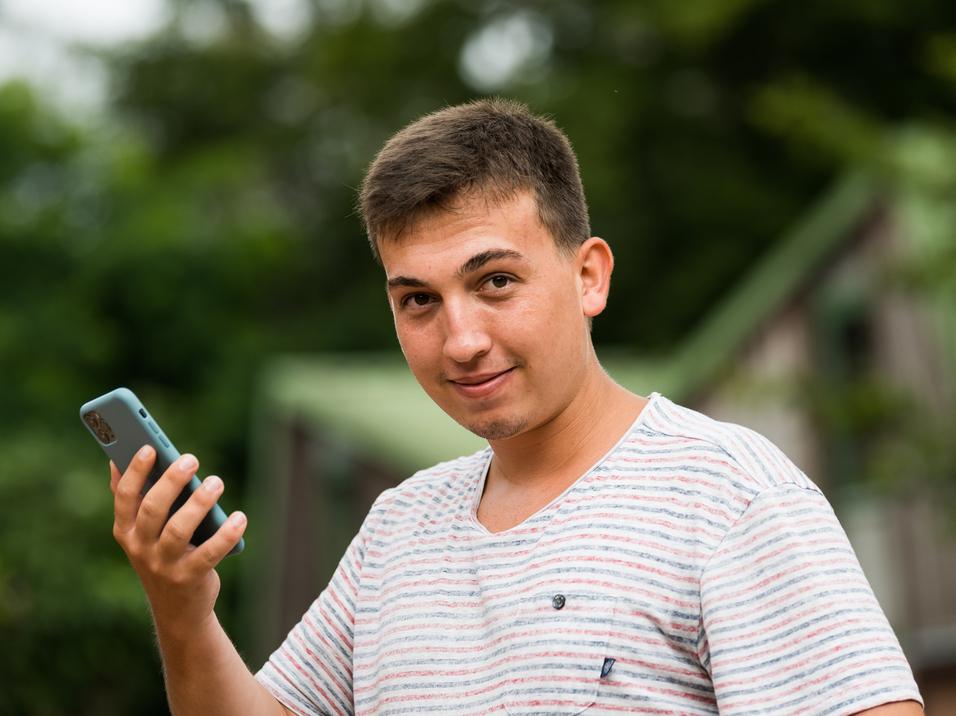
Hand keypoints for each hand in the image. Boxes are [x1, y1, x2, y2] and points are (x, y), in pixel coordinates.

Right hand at [110, 445, 246, 637]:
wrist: (177, 608)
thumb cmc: (162, 554)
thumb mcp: (143, 531)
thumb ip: (133, 499)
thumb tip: (116, 459)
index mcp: (125, 531)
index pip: (125, 497)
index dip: (135, 472)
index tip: (150, 447)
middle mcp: (140, 548)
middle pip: (153, 510)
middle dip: (171, 482)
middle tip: (191, 459)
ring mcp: (163, 565)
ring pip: (179, 530)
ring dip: (199, 503)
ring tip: (216, 482)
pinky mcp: (189, 578)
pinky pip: (209, 553)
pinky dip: (226, 534)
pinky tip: (240, 517)